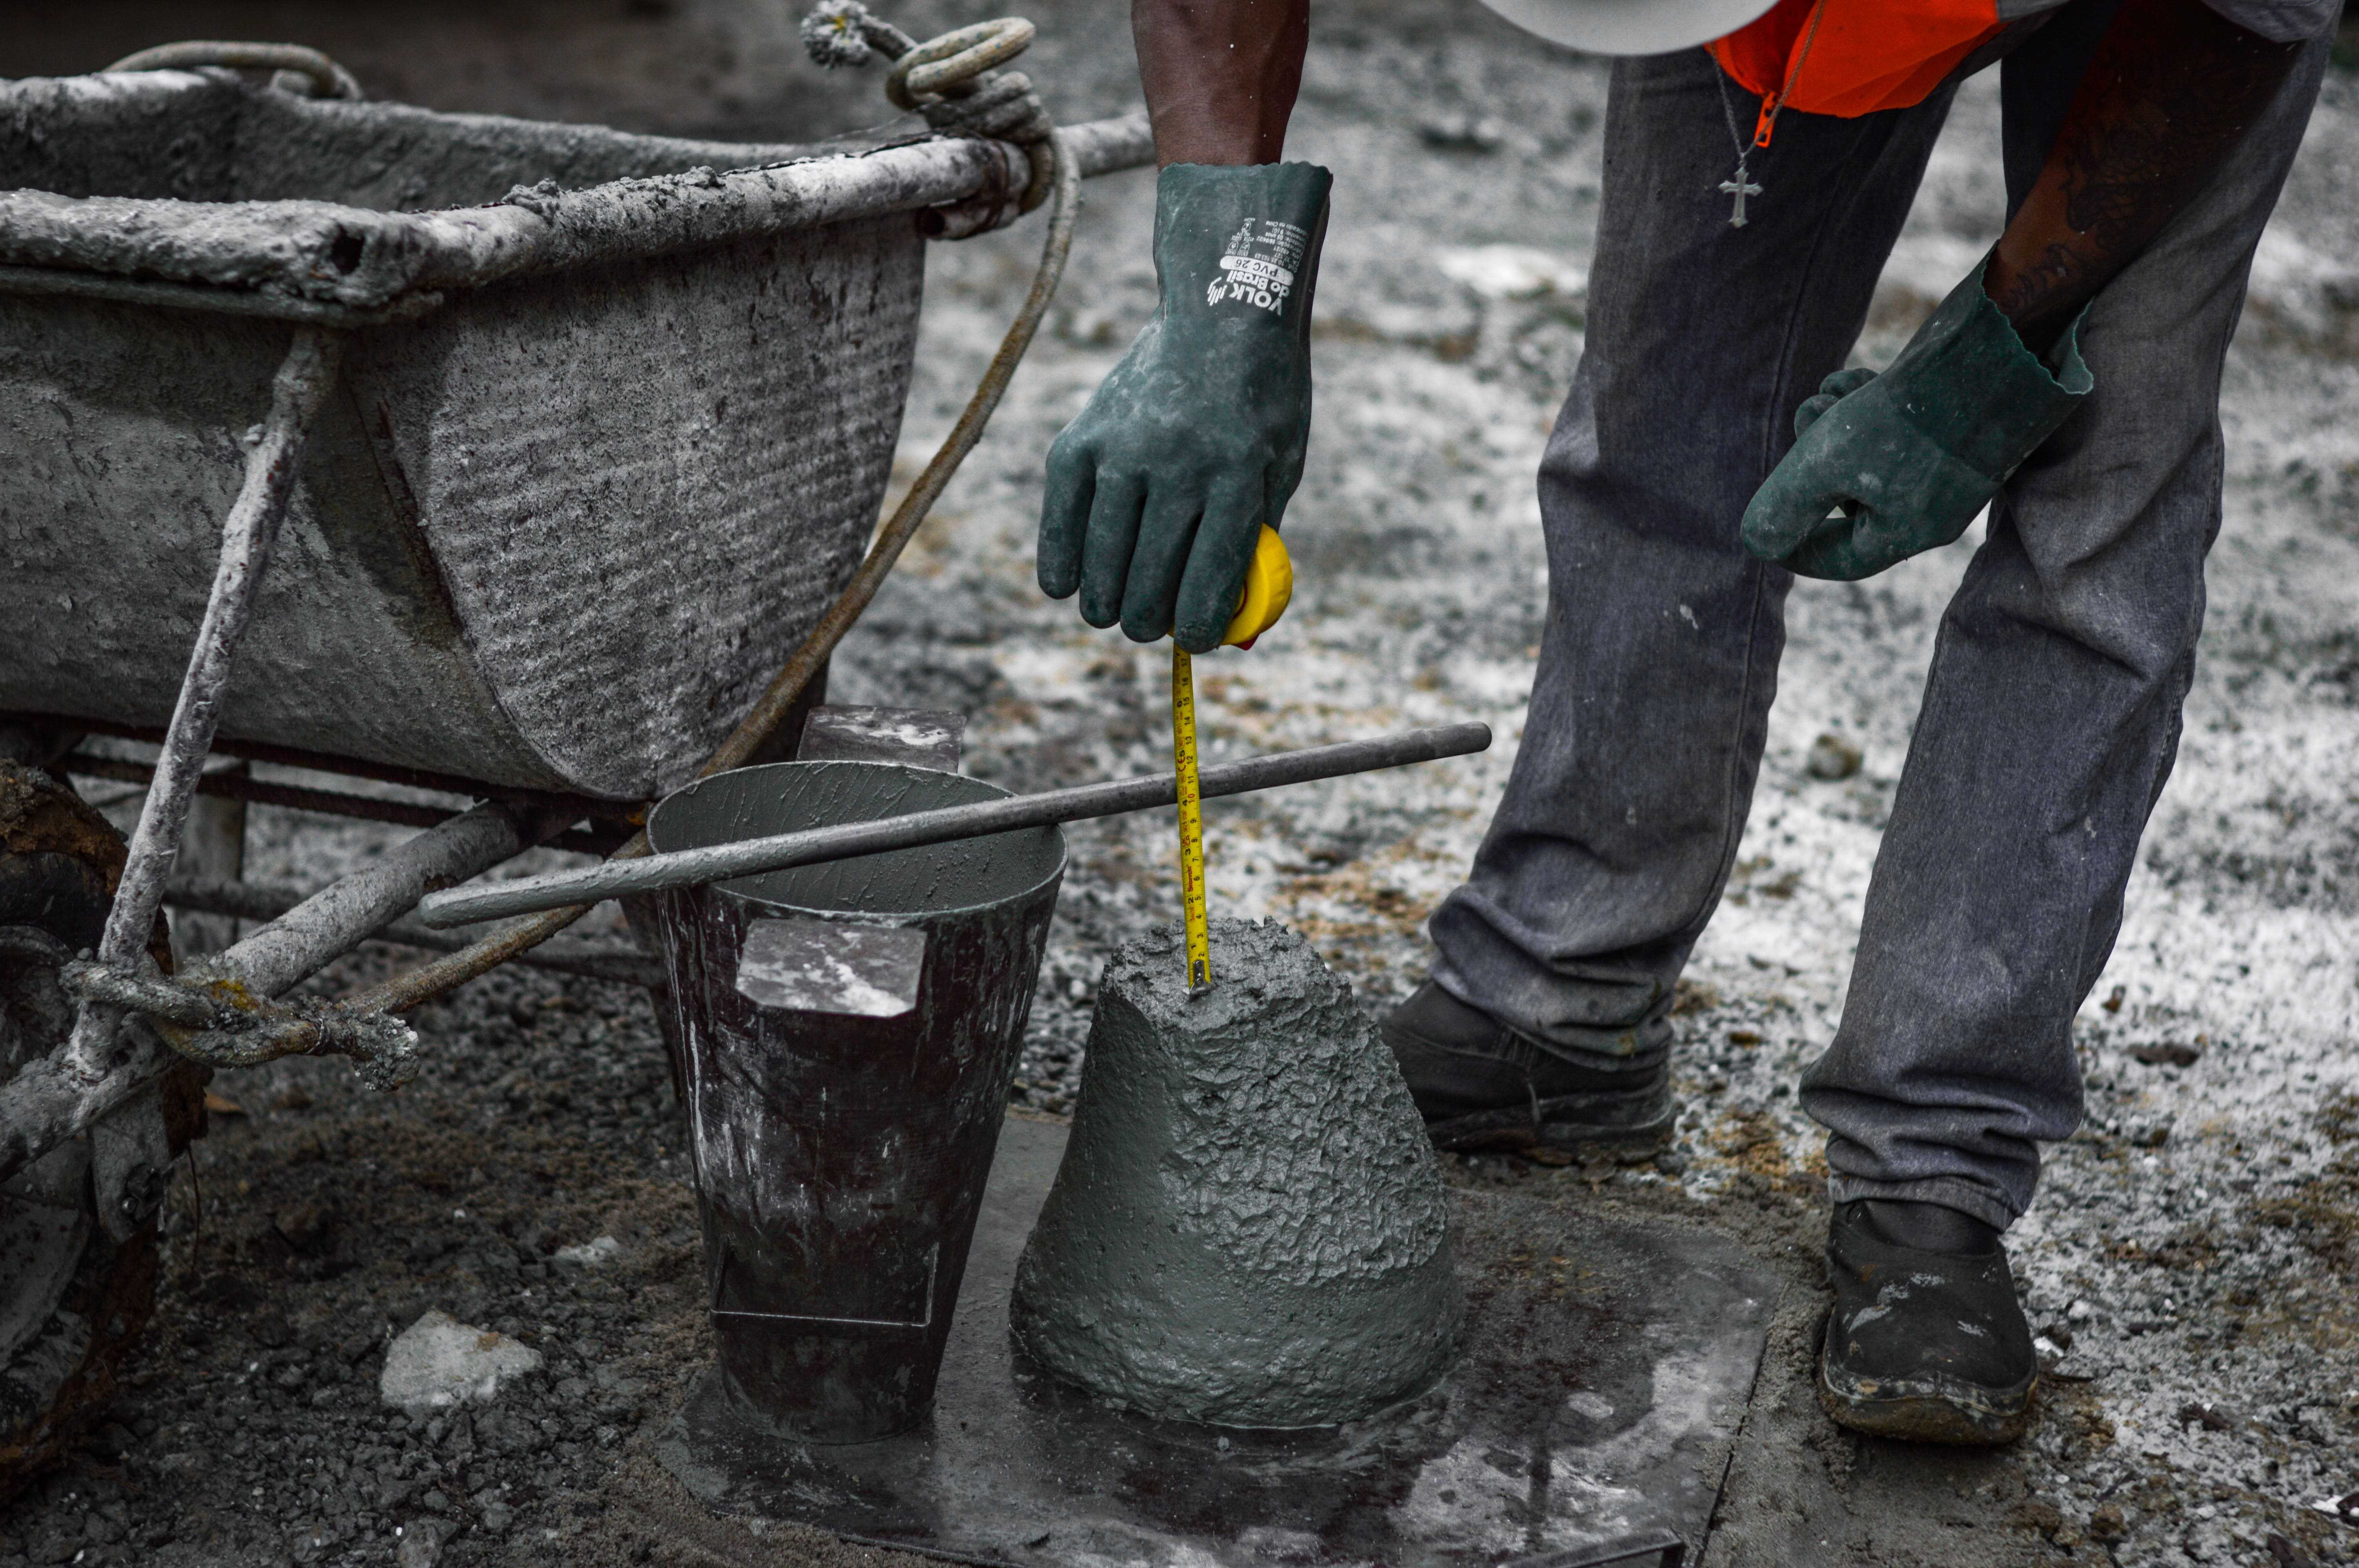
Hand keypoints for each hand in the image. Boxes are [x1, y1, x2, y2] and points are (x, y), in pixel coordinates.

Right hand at [1038, 161, 1329, 650]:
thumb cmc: (1262, 403)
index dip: (1199, 628)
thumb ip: (1256, 541)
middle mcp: (1178, 464)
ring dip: (1105, 604)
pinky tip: (1066, 587)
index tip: (1193, 640)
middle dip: (1148, 622)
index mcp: (1238, 477)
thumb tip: (1232, 627)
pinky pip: (1060, 520)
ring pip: (1103, 562)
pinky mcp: (1082, 437)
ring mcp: (1124, 449)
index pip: (1209, 580)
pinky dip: (1060, 563)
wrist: (1222, 314)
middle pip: (1149, 580)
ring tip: (1113, 614)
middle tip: (1147, 625)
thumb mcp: (1281, 468)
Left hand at [1741, 259, 2090, 580]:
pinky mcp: (1949, 422)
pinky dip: (1863, 404)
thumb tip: (1756, 542)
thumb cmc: (1910, 414)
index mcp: (1909, 531)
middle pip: (1847, 500)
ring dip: (1832, 424)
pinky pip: (1890, 427)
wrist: (1998, 346)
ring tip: (1828, 393)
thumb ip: (1788, 506)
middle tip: (1807, 417)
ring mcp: (1944, 463)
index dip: (1795, 548)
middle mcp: (1931, 504)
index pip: (1841, 559)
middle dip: (1812, 462)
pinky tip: (1857, 378)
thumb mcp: (1828, 463)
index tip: (1760, 531)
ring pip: (1863, 456)